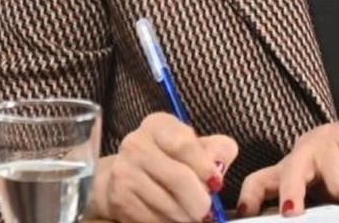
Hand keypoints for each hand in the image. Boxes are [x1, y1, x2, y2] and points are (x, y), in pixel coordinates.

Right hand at [87, 112, 237, 222]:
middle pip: (178, 178)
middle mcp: (135, 143)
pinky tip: (172, 217)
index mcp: (158, 125)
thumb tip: (218, 164)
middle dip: (199, 200)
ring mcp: (124, 171)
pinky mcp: (119, 199)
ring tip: (191, 214)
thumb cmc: (173, 159)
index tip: (216, 184)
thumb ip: (218, 150)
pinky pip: (152, 219)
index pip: (184, 144)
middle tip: (207, 210)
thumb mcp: (198, 147)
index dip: (205, 168)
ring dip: (186, 216)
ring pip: (167, 204)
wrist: (130, 176)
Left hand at [237, 97, 338, 216]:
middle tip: (293, 213)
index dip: (250, 197)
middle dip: (291, 194)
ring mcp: (329, 138)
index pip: (261, 179)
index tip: (245, 214)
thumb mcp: (330, 185)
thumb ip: (314, 200)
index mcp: (294, 165)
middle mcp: (307, 149)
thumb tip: (296, 218)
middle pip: (291, 173)